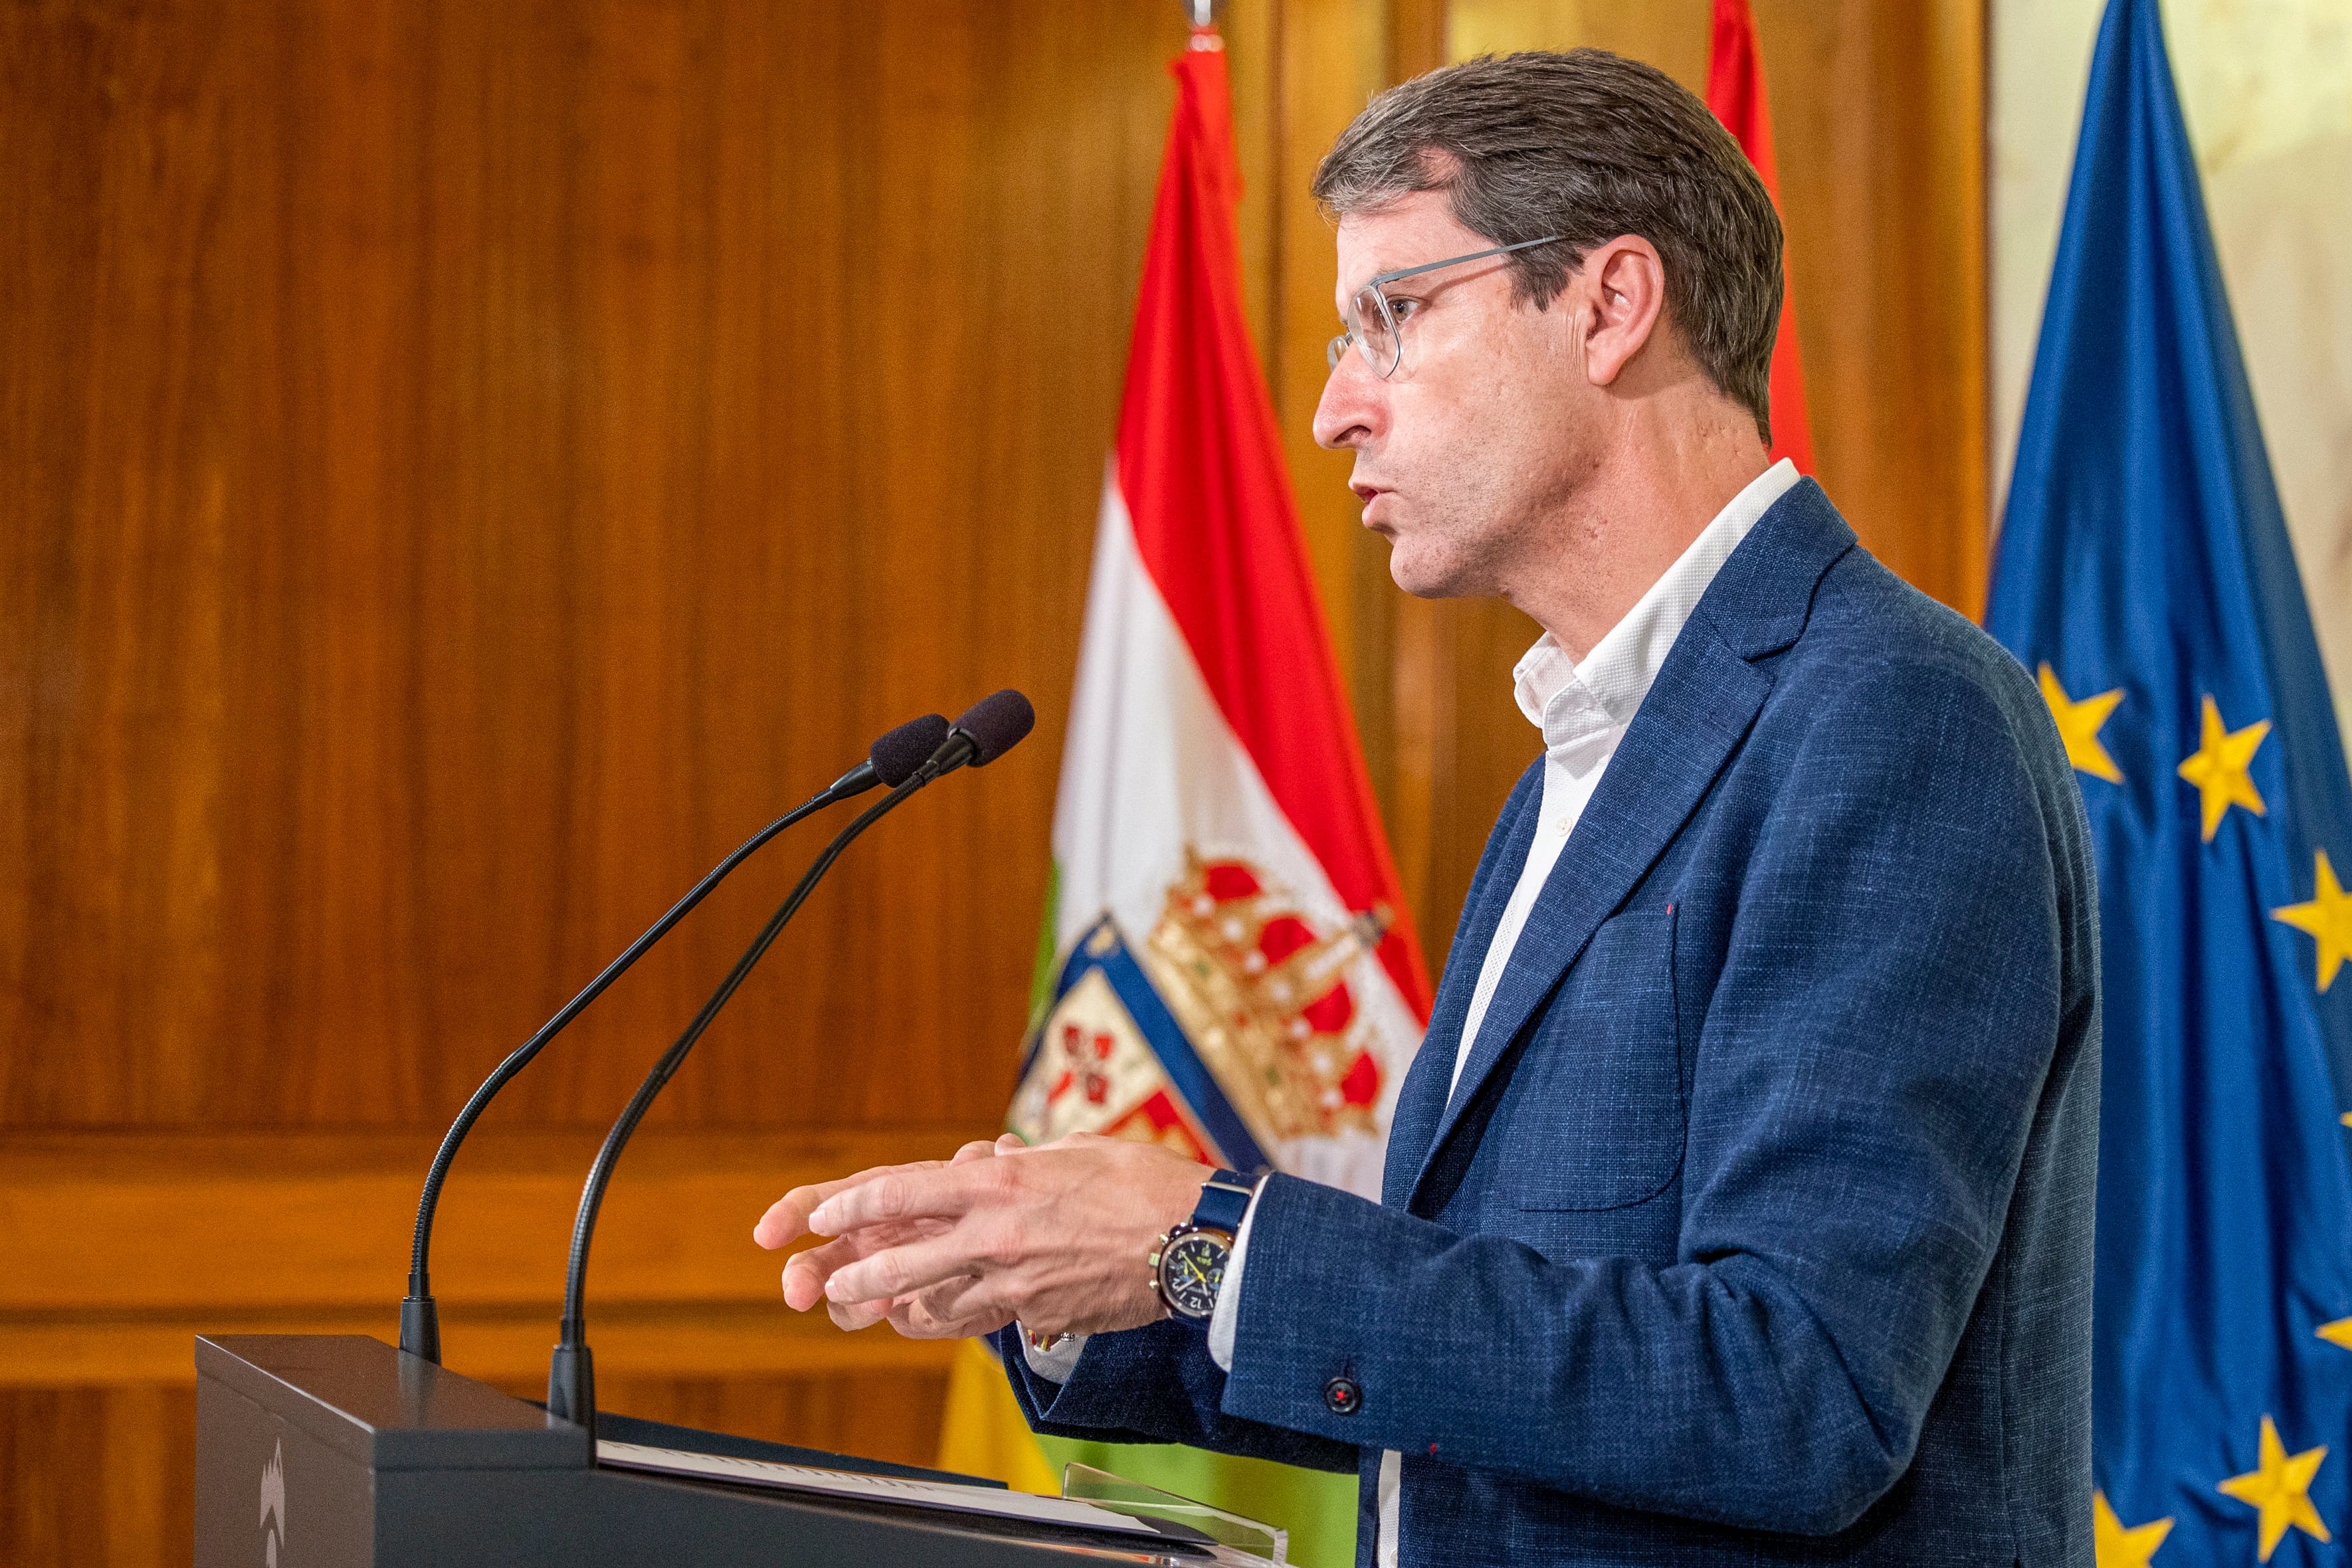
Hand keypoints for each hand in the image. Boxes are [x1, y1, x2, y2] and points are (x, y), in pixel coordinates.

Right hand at [753, 1139, 1005, 1331]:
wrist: (1018, 1242)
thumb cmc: (989, 1192)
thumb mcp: (984, 1168)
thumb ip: (976, 1162)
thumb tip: (971, 1160)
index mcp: (872, 1200)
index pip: (818, 1203)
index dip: (790, 1215)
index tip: (767, 1235)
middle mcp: (868, 1242)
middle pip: (815, 1262)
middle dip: (801, 1276)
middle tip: (799, 1294)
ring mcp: (886, 1281)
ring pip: (846, 1301)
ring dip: (854, 1304)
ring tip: (880, 1304)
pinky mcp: (919, 1311)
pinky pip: (903, 1321)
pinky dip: (909, 1319)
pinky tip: (920, 1310)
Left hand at [755, 1132, 1213, 1340]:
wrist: (1194, 1240)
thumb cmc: (1143, 1184)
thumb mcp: (1073, 1152)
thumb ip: (1021, 1162)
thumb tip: (989, 1160)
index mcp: (1001, 1180)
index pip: (902, 1191)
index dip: (849, 1205)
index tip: (818, 1215)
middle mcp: (997, 1231)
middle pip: (899, 1257)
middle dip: (853, 1272)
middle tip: (826, 1283)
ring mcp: (1014, 1278)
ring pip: (931, 1298)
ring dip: (893, 1303)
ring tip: (867, 1306)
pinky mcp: (1036, 1311)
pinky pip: (975, 1319)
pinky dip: (946, 1317)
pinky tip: (930, 1317)